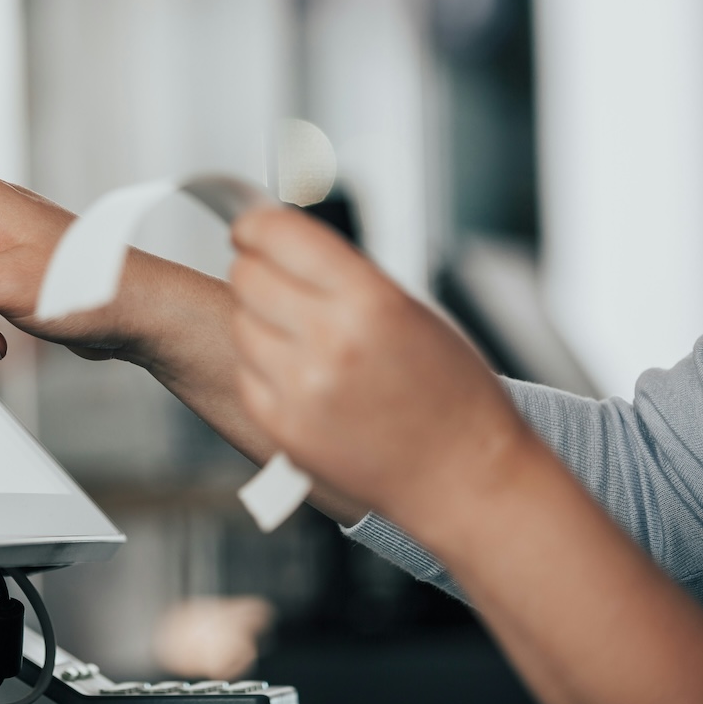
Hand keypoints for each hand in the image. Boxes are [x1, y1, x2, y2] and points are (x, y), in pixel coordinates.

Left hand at [227, 205, 531, 527]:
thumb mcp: (411, 311)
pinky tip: (300, 373)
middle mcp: (330, 341)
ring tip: (301, 335)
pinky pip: (246, 372)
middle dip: (256, 270)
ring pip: (240, 322)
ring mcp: (300, 387)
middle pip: (248, 276)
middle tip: (275, 280)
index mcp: (370, 301)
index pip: (279, 235)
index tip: (249, 229)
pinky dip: (262, 366)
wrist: (462, 477)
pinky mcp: (282, 426)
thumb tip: (283, 244)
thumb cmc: (451, 395)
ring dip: (259, 319)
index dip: (255, 226)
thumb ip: (343, 277)